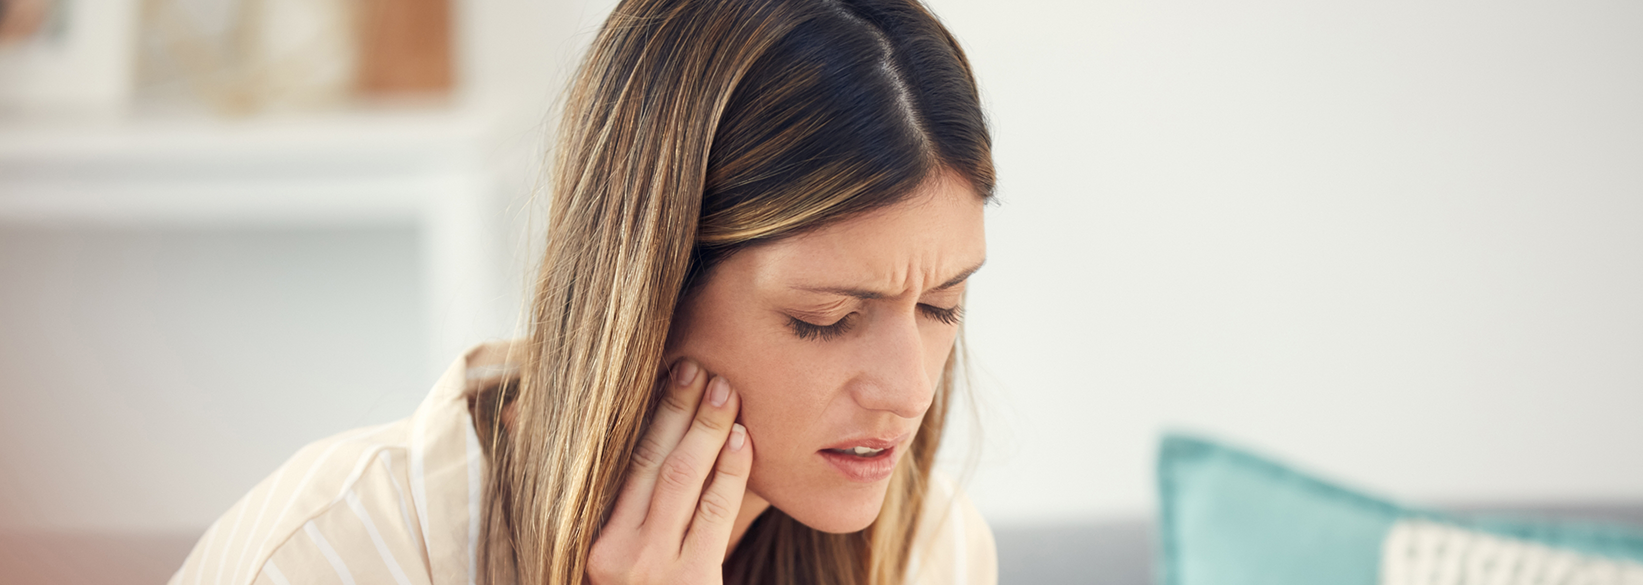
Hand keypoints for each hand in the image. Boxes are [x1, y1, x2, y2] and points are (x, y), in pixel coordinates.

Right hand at [588, 359, 752, 583]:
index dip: (643, 413)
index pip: (618, 462)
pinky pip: (714, 511)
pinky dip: (730, 469)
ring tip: (724, 388)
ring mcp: (651, 567)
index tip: (663, 370)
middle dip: (674, 407)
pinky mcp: (691, 581)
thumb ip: (607, 495)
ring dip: (705, 427)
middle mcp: (612, 552)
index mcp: (589, 540)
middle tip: (696, 362)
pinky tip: (742, 439)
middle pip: (647, 460)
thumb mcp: (612, 553)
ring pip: (681, 477)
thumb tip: (529, 420)